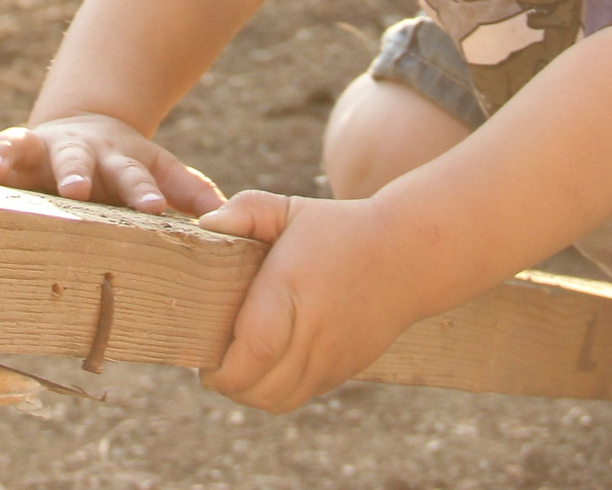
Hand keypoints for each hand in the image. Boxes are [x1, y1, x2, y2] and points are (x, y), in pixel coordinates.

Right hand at [0, 113, 224, 215]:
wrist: (87, 125)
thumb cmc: (128, 164)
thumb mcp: (161, 171)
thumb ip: (189, 190)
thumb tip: (227, 217)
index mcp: (117, 159)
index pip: (136, 176)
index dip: (145, 192)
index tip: (155, 209)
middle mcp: (76, 150)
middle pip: (76, 159)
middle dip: (73, 173)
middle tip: (73, 188)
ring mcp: (40, 148)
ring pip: (22, 147)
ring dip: (6, 156)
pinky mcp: (10, 153)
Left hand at [196, 192, 420, 411]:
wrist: (408, 255)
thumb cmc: (339, 229)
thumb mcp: (291, 209)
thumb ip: (246, 210)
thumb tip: (205, 224)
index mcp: (290, 290)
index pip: (253, 350)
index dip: (221, 369)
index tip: (203, 360)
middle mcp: (313, 330)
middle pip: (259, 388)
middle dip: (227, 385)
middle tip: (213, 364)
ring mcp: (332, 356)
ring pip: (278, 401)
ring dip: (250, 394)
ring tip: (238, 369)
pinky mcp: (345, 370)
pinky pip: (301, 396)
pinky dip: (277, 392)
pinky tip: (268, 368)